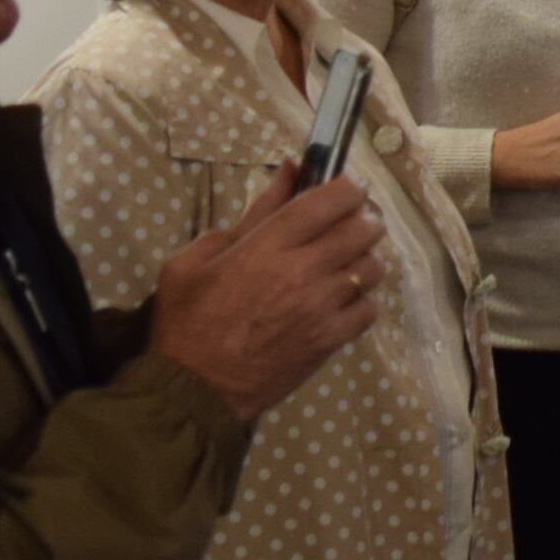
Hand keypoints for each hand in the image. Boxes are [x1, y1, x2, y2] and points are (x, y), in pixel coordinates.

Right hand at [147, 167, 386, 419]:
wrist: (195, 387)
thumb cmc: (187, 318)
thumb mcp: (197, 256)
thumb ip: (251, 213)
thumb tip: (288, 172)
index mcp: (268, 245)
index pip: (329, 200)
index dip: (350, 188)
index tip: (351, 188)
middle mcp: (303, 271)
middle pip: (362, 229)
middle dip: (362, 219)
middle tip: (348, 223)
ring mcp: (322, 307)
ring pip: (372, 267)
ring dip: (364, 258)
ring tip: (344, 262)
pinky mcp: (331, 339)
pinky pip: (369, 308)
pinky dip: (362, 299)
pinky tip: (341, 299)